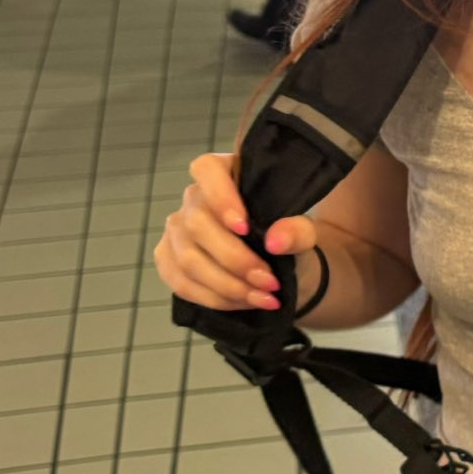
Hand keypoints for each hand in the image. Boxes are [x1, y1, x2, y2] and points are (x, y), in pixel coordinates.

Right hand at [153, 152, 317, 312]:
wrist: (279, 271)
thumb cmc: (287, 241)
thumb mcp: (303, 235)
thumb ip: (297, 231)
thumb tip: (275, 241)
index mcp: (226, 173)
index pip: (207, 169)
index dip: (220, 197)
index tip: (244, 227)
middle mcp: (194, 198)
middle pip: (196, 224)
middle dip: (234, 260)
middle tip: (268, 281)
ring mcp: (176, 229)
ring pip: (188, 259)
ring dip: (227, 285)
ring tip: (262, 298)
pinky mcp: (168, 260)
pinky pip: (181, 283)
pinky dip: (213, 298)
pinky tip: (242, 304)